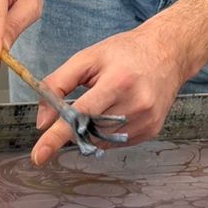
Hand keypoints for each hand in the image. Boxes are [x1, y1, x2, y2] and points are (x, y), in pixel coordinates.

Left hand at [30, 21, 190, 164]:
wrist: (168, 52)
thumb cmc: (126, 52)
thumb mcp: (88, 57)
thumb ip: (58, 84)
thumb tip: (43, 121)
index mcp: (118, 82)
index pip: (81, 115)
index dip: (56, 136)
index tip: (39, 155)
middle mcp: (135, 104)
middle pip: (89, 131)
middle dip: (75, 125)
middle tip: (84, 101)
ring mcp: (146, 120)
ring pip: (100, 141)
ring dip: (92, 129)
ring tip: (105, 102)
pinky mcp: (151, 130)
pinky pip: (116, 142)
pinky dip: (107, 132)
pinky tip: (117, 110)